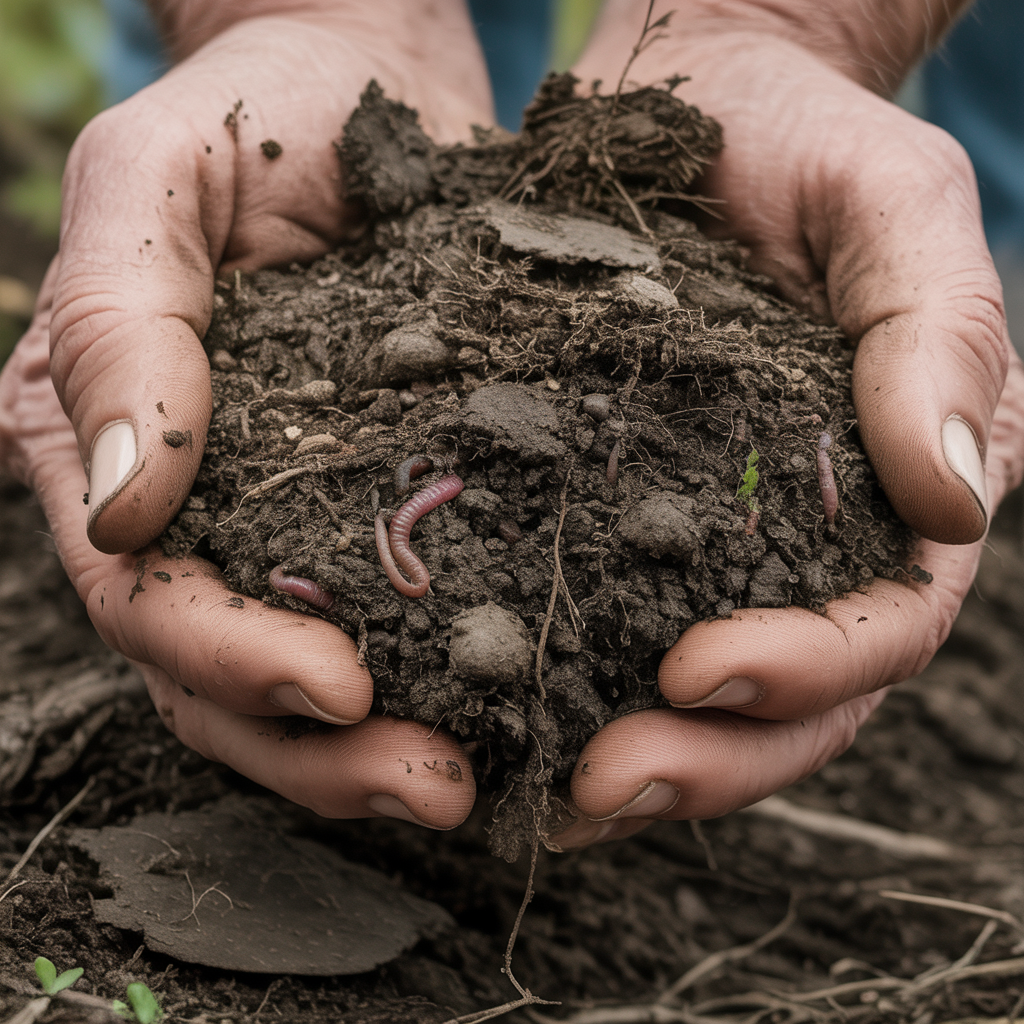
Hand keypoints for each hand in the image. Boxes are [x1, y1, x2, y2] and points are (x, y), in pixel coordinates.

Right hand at [0, 0, 492, 827]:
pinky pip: (393, 612)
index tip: (334, 685)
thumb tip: (115, 495)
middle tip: (434, 784)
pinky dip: (436, 676)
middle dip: (313, 748)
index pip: (140, 594)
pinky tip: (506, 706)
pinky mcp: (376, 502)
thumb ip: (118, 320)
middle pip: (216, 675)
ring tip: (471, 781)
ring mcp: (283, 515)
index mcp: (101, 443)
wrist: (369, 93)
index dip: (225, 656)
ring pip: (298, 679)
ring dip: (372, 748)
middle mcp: (190, 505)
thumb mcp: (157, 178)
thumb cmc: (256, 117)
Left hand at [550, 0, 1023, 847]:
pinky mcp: (633, 513)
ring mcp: (724, 538)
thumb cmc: (805, 144)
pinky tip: (516, 727)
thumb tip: (956, 497)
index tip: (699, 673)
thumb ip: (938, 337)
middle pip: (797, 700)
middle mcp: (818, 536)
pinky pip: (619, 625)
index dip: (807, 669)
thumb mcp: (893, 207)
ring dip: (643, 762)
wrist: (697, 107)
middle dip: (711, 758)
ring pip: (711, 699)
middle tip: (603, 789)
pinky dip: (578, 691)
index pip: (885, 621)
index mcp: (903, 484)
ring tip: (552, 800)